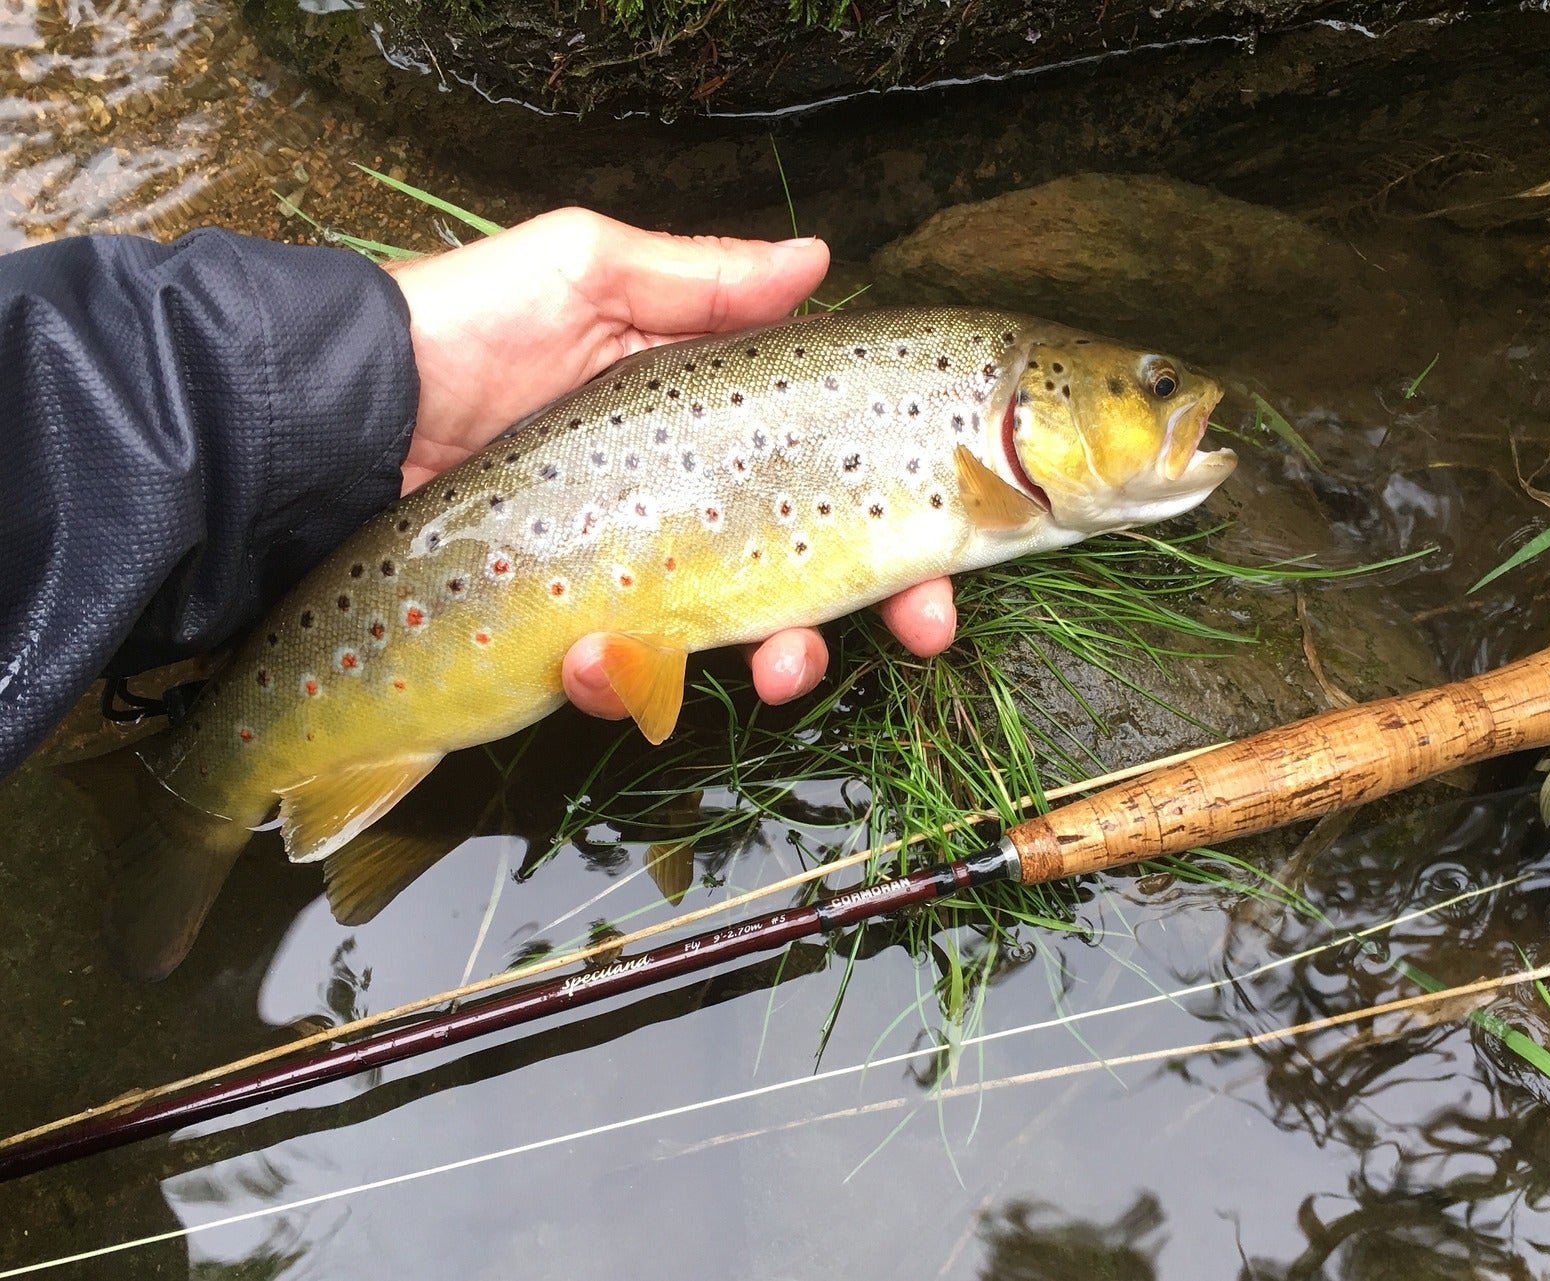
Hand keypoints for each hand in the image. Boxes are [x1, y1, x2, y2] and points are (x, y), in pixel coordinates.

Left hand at [385, 208, 956, 714]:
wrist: (339, 418)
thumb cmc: (461, 328)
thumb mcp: (587, 273)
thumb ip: (704, 280)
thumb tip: (818, 257)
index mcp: (710, 424)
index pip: (835, 475)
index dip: (908, 525)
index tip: (951, 561)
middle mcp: (688, 507)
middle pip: (819, 577)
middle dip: (883, 613)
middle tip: (921, 630)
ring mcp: (634, 580)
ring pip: (744, 649)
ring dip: (781, 663)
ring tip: (763, 669)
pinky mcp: (570, 638)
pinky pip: (628, 683)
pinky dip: (627, 683)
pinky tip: (595, 657)